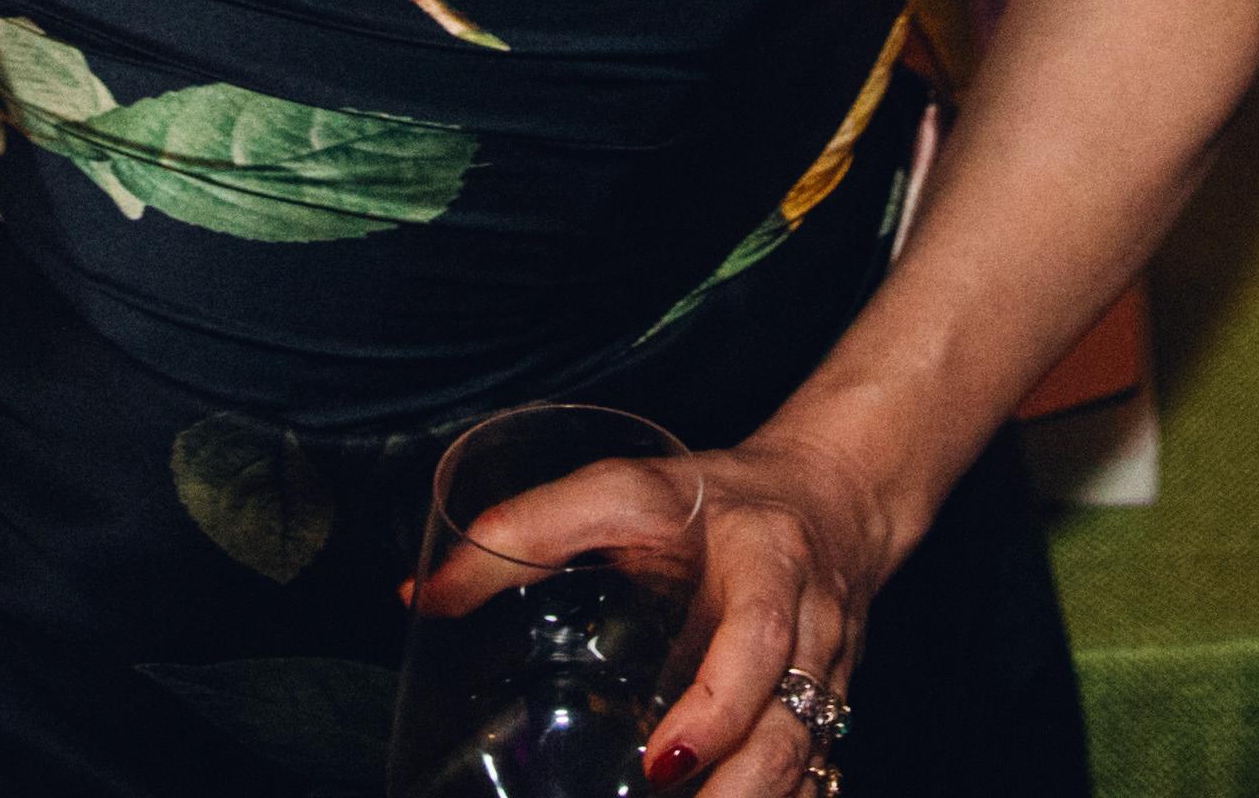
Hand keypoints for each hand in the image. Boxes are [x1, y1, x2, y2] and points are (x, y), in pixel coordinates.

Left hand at [433, 422, 918, 796]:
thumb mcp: (628, 490)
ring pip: (807, 766)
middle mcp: (810, 632)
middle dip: (737, 789)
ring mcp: (827, 685)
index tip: (661, 759)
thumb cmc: (718, 501)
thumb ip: (532, 528)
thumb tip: (425, 593)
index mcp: (769, 567)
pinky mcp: (827, 722)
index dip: (717, 705)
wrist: (833, 499)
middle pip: (791, 726)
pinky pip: (817, 780)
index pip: (759, 638)